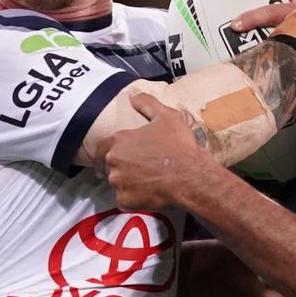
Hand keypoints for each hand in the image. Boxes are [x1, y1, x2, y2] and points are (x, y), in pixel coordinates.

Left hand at [97, 92, 212, 210]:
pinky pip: (125, 200)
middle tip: (142, 168)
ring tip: (148, 181)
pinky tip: (149, 193)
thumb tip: (132, 95)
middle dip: (124, 166)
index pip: (104, 146)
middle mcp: (113, 161)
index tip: (124, 155)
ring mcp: (118, 183)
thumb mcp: (168, 117)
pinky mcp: (125, 201)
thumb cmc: (179, 145)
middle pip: (111, 165)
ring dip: (128, 182)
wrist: (191, 176)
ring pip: (118, 183)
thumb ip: (147, 103)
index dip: (115, 150)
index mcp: (119, 140)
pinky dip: (134, 198)